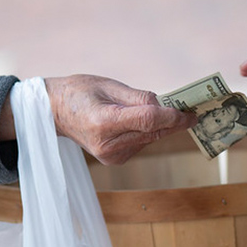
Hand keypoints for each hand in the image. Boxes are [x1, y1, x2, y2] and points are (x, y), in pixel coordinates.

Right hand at [43, 74, 196, 164]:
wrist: (56, 112)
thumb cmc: (80, 93)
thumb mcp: (109, 85)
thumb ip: (140, 98)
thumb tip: (166, 106)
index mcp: (103, 123)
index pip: (147, 120)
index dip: (172, 117)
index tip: (190, 113)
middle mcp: (107, 145)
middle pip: (152, 132)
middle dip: (173, 121)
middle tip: (191, 111)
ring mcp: (111, 156)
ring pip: (150, 138)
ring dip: (160, 125)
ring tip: (164, 110)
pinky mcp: (115, 160)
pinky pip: (142, 143)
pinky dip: (147, 131)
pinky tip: (139, 121)